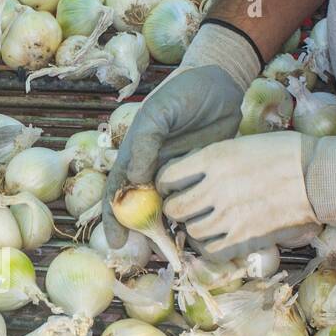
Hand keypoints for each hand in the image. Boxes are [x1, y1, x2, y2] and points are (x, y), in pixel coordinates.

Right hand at [102, 64, 244, 245]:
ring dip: (168, 230)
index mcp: (134, 155)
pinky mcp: (200, 176)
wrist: (222, 82)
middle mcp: (151, 169)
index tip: (117, 242)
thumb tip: (138, 182)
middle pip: (140, 208)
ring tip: (176, 250)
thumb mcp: (160, 112)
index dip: (113, 218)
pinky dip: (192, 217)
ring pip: (166, 209)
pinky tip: (198, 233)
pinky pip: (192, 201)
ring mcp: (175, 174)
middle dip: (142, 233)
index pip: (117, 192)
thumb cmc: (185, 92)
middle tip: (153, 252)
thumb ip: (146, 144)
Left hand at [158, 131, 335, 258]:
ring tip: (204, 221)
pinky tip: (217, 237)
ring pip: (190, 231)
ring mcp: (228, 216)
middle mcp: (215, 188)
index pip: (167, 177)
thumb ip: (212, 159)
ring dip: (193, 227)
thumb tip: (190, 172)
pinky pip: (210, 250)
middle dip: (176, 208)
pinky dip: (209, 245)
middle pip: (174, 208)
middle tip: (186, 207)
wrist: (319, 176)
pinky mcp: (243, 238)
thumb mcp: (241, 143)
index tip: (172, 186)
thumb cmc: (285, 153)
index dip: (165, 184)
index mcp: (213, 158)